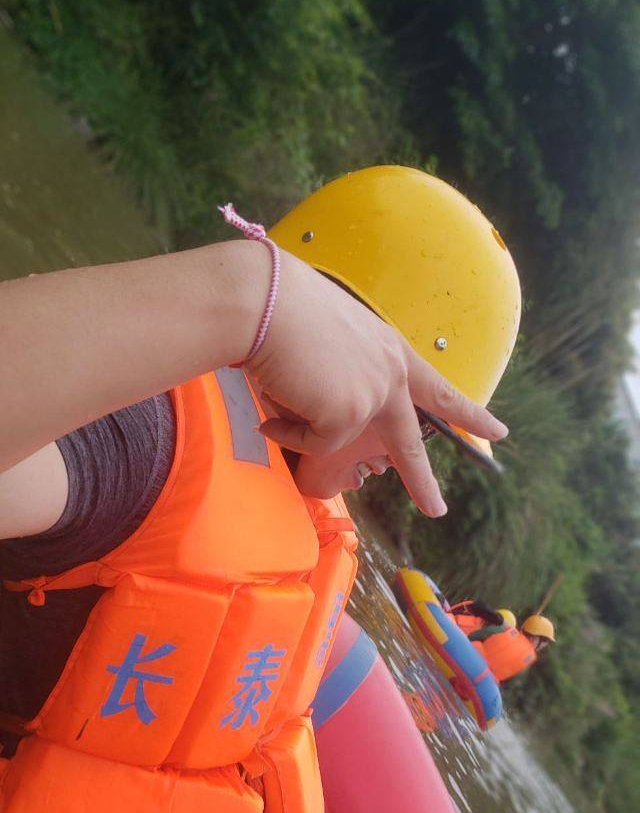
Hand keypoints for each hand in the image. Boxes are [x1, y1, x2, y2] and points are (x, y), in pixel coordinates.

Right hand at [249, 250, 506, 516]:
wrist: (262, 302)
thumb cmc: (281, 312)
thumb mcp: (330, 343)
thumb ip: (344, 378)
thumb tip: (328, 424)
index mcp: (389, 350)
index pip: (436, 388)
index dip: (466, 411)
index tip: (497, 431)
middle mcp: (390, 373)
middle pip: (409, 441)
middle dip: (422, 481)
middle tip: (437, 510)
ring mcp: (373, 396)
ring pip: (335, 439)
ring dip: (300, 426)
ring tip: (280, 388)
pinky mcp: (348, 415)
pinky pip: (315, 444)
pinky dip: (290, 434)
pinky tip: (278, 401)